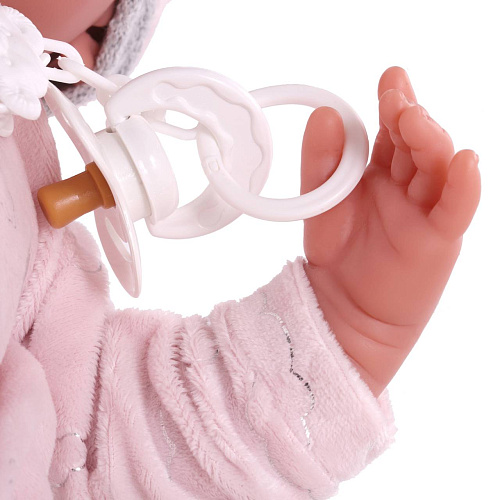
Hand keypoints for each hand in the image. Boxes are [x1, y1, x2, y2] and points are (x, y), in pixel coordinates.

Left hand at [301, 67, 480, 396]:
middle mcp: (406, 186)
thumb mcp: (319, 204)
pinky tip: (464, 163)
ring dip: (430, 140)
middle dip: (409, 116)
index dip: (393, 103)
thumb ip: (322, 162)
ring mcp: (424, 211)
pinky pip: (455, 208)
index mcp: (379, 172)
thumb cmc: (337, 257)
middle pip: (417, 142)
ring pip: (438, 167)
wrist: (343, 311)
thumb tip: (327, 114)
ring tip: (414, 120)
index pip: (392, 130)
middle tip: (396, 97)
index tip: (391, 79)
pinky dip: (463, 186)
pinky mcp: (437, 239)